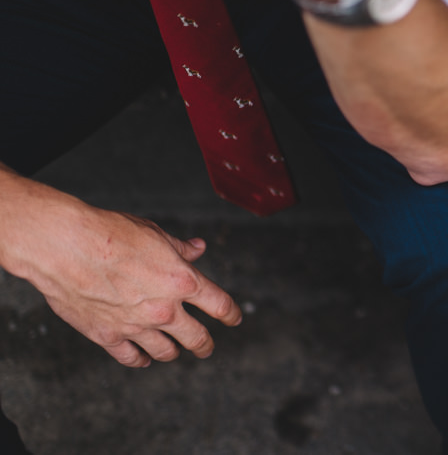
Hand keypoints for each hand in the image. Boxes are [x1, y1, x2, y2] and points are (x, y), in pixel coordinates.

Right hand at [1, 174, 241, 366]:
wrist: (66, 247)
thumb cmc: (110, 233)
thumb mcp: (155, 234)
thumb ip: (180, 248)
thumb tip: (198, 248)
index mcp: (182, 281)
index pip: (219, 304)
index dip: (231, 314)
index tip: (234, 319)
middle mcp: (164, 309)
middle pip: (196, 337)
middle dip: (205, 344)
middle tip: (207, 348)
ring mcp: (136, 326)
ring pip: (165, 351)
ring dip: (173, 352)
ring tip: (175, 351)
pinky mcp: (107, 336)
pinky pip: (130, 357)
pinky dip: (140, 360)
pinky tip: (143, 359)